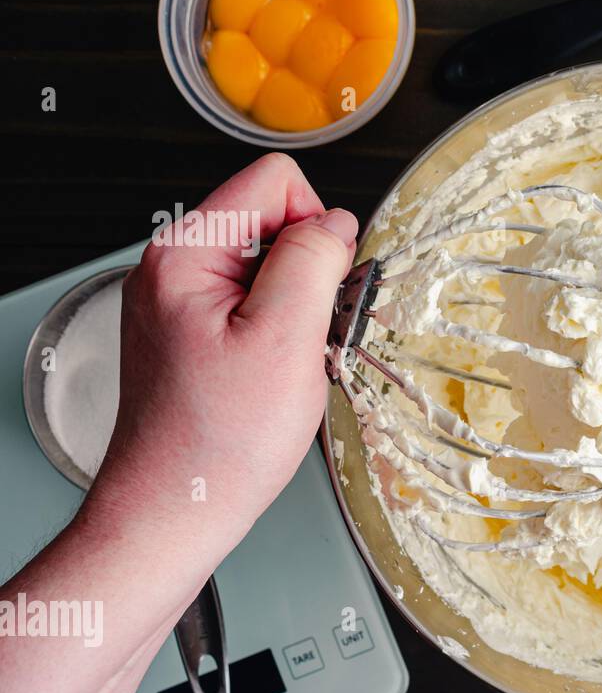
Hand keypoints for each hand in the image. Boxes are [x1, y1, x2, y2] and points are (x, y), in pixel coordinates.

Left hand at [85, 152, 356, 567]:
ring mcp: (180, 303)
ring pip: (269, 270)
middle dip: (308, 274)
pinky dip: (281, 335)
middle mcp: (173, 270)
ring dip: (297, 311)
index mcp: (184, 254)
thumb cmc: (218, 442)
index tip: (324, 286)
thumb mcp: (285, 338)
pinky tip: (276, 377)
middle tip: (304, 339)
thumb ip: (312, 261)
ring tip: (287, 365)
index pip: (274, 182)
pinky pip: (256, 308)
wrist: (178, 509)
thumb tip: (336, 221)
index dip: (317, 227)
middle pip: (272, 223)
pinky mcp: (193, 335)